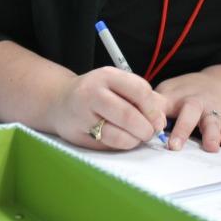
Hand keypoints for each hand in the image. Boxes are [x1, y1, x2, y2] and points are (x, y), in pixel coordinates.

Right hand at [50, 66, 167, 150]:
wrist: (59, 100)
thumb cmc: (96, 92)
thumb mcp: (116, 84)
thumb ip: (140, 97)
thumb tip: (160, 121)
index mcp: (106, 75)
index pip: (139, 91)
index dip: (154, 109)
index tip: (158, 120)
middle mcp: (92, 92)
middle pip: (128, 115)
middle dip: (145, 129)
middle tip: (149, 133)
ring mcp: (82, 114)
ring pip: (117, 135)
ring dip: (134, 140)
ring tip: (136, 137)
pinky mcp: (77, 134)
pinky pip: (106, 145)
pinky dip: (119, 145)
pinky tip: (121, 139)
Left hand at [155, 71, 220, 151]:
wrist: (218, 84)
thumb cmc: (186, 94)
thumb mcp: (167, 93)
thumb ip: (155, 107)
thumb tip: (136, 123)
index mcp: (175, 97)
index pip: (161, 104)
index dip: (154, 115)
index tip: (150, 129)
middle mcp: (195, 103)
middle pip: (189, 112)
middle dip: (182, 129)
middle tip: (175, 146)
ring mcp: (211, 112)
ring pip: (212, 122)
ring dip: (211, 135)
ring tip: (211, 147)